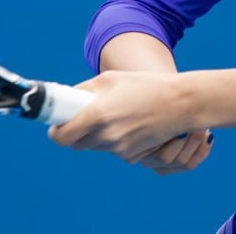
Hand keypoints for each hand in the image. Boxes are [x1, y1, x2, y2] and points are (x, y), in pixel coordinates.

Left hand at [47, 70, 211, 172]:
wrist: (180, 103)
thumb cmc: (145, 85)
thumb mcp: (110, 79)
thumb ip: (86, 90)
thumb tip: (69, 98)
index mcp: (97, 114)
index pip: (62, 136)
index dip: (55, 132)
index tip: (56, 126)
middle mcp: (106, 135)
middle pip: (76, 144)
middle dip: (75, 133)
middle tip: (81, 118)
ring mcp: (119, 148)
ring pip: (95, 147)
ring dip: (95, 135)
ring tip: (111, 116)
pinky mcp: (131, 155)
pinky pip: (113, 149)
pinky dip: (114, 140)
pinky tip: (127, 123)